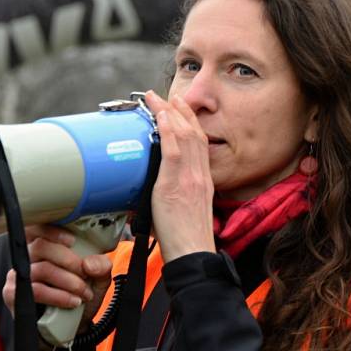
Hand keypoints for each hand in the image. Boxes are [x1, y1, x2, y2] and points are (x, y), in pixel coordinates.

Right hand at [2, 225, 111, 330]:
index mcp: (44, 247)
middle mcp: (27, 258)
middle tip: (85, 274)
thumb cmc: (79, 296)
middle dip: (69, 260)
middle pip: (41, 246)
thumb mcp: (97, 279)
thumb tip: (89, 263)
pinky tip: (72, 302)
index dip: (52, 230)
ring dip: (68, 281)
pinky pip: (35, 290)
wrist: (71, 328)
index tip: (71, 240)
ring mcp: (17, 275)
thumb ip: (100, 266)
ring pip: (42, 269)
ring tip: (83, 293)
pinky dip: (58, 296)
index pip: (37, 228)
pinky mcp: (13, 294)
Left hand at [145, 90, 214, 262]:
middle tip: (166, 95)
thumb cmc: (185, 239)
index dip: (189, 121)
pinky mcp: (175, 185)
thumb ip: (172, 193)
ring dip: (169, 113)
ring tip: (157, 99)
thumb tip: (147, 187)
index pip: (199, 142)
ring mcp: (189, 178)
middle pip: (193, 132)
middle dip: (179, 110)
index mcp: (203, 180)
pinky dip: (167, 131)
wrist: (192, 254)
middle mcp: (199, 175)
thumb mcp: (184, 210)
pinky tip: (160, 117)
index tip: (178, 107)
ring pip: (184, 136)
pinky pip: (173, 151)